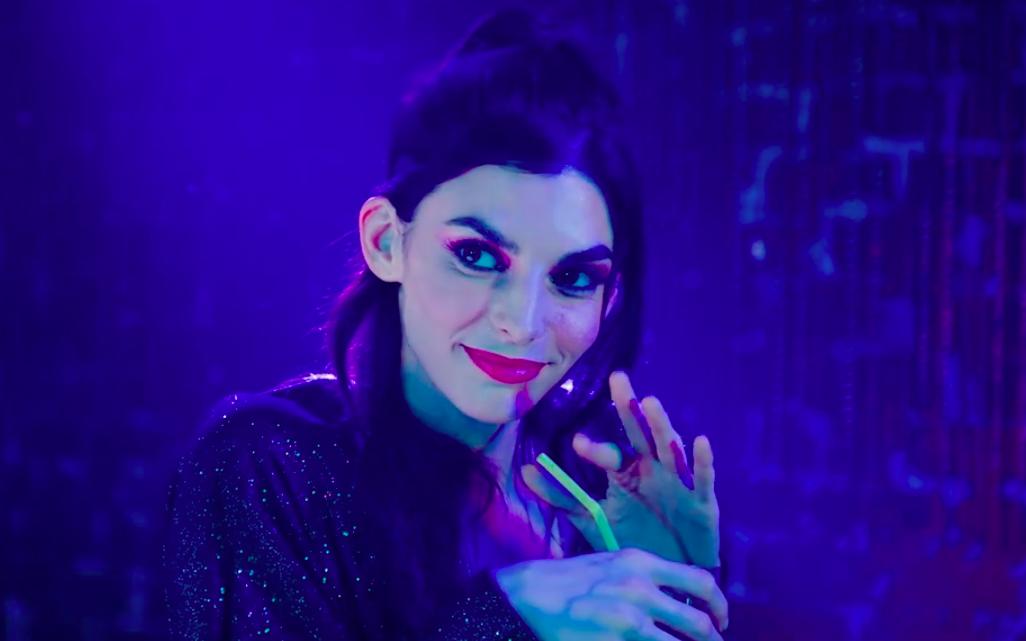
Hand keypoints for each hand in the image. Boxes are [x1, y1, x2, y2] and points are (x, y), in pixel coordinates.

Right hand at [495, 548, 727, 640]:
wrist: (529, 594)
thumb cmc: (570, 580)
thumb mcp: (612, 564)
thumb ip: (647, 577)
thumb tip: (679, 599)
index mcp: (642, 563)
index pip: (701, 581)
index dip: (719, 604)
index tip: (721, 618)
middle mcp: (641, 589)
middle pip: (700, 622)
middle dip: (714, 639)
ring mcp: (629, 620)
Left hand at [522, 371, 719, 567]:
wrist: (675, 573)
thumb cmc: (636, 539)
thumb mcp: (594, 518)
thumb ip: (562, 496)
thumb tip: (524, 470)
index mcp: (627, 472)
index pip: (609, 454)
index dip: (595, 448)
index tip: (577, 443)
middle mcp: (652, 470)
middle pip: (640, 434)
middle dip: (629, 408)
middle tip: (617, 379)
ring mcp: (679, 484)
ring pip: (670, 450)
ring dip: (661, 426)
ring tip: (650, 403)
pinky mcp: (703, 503)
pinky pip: (703, 480)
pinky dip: (703, 462)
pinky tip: (700, 441)